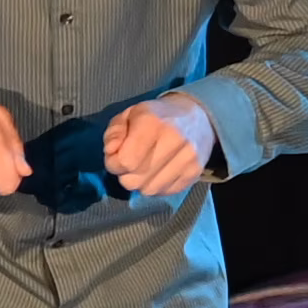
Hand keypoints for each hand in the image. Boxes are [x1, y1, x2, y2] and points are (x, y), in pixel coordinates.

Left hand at [103, 93, 218, 197]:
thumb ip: (114, 133)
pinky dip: (157, 186)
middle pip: (134, 180)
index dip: (113, 163)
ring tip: (145, 167)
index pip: (125, 161)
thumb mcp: (128, 115)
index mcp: (153, 122)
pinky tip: (159, 171)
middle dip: (125, 174)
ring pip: (149, 190)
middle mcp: (174, 140)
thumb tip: (111, 152)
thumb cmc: (156, 116)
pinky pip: (165, 192)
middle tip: (131, 162)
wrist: (196, 117)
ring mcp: (188, 158)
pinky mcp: (195, 172)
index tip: (116, 156)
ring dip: (141, 182)